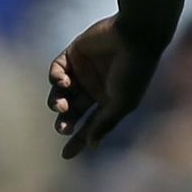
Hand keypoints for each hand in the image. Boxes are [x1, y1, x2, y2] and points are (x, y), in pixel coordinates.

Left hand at [47, 15, 160, 158]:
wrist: (135, 35)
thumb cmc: (134, 71)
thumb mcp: (122, 102)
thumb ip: (105, 123)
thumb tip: (91, 145)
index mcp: (110, 101)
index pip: (90, 124)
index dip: (78, 140)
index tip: (65, 156)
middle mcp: (95, 87)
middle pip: (72, 110)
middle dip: (66, 121)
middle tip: (63, 128)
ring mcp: (83, 70)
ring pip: (60, 92)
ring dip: (57, 102)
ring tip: (62, 105)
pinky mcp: (73, 53)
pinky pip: (56, 70)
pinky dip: (56, 78)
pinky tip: (63, 81)